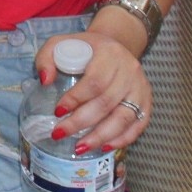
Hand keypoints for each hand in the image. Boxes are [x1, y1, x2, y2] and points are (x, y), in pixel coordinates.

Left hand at [35, 29, 151, 152]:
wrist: (117, 45)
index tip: (57, 111)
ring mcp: (140, 88)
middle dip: (81, 122)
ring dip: (101, 136)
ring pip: (124, 117)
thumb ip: (46, 59)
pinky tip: (103, 146)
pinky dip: (122, 139)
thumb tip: (44, 81)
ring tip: (79, 147)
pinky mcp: (147, 102)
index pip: (94, 82)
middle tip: (59, 133)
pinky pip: (138, 125)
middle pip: (106, 103)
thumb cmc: (85, 48)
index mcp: (109, 54)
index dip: (75, 99)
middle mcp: (129, 71)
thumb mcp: (61, 43)